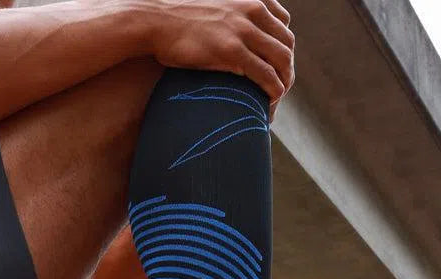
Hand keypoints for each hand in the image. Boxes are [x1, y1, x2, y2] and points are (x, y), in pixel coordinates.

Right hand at [140, 0, 294, 113]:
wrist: (154, 20)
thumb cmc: (176, 19)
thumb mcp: (211, 7)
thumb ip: (228, 15)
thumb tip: (227, 33)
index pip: (283, 23)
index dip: (282, 47)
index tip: (274, 67)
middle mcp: (252, 9)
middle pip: (286, 44)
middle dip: (286, 70)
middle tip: (278, 91)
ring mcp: (244, 29)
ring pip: (282, 61)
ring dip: (283, 85)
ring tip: (273, 102)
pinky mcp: (233, 51)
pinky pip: (267, 76)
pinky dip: (273, 94)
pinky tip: (268, 106)